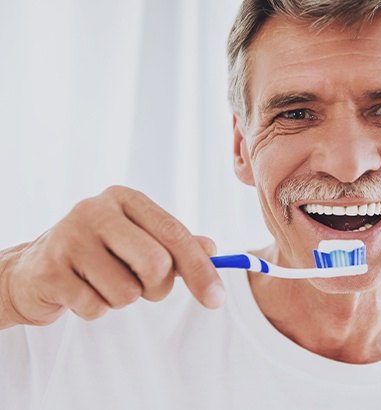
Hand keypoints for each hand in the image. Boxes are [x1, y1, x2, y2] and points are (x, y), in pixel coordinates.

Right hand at [0, 186, 224, 328]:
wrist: (34, 270)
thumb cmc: (99, 253)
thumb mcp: (138, 240)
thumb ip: (175, 244)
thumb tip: (212, 249)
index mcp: (124, 199)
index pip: (174, 233)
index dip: (200, 269)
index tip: (217, 298)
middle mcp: (95, 210)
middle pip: (157, 263)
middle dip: (158, 288)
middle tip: (143, 287)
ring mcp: (68, 238)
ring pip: (127, 293)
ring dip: (122, 299)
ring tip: (103, 283)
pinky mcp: (48, 270)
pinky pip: (96, 308)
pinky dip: (96, 309)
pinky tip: (80, 291)